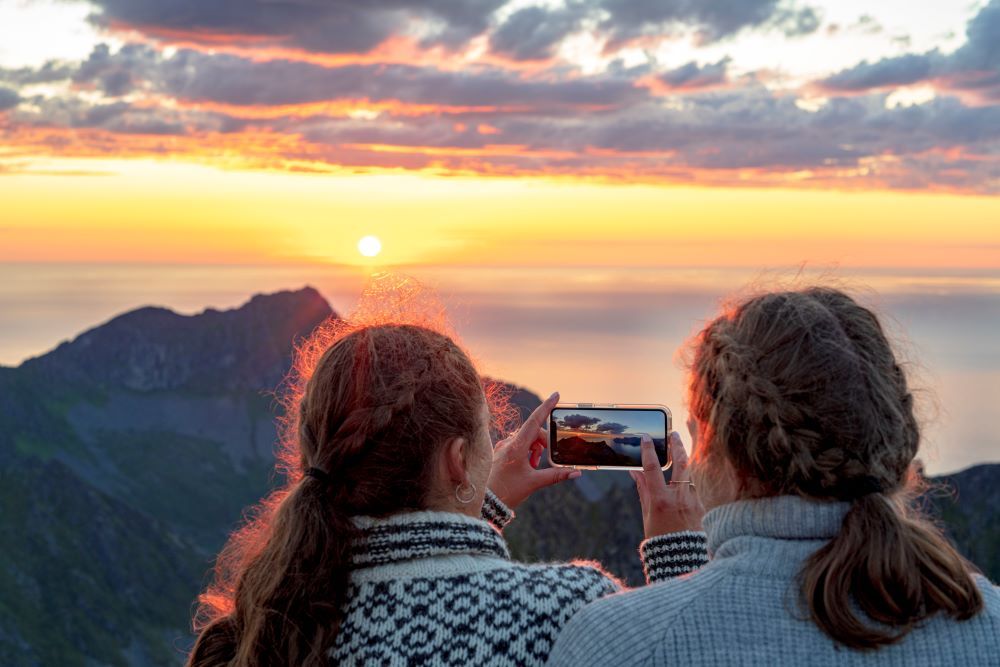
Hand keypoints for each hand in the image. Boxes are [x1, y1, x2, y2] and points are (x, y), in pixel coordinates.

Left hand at [487, 391, 580, 509]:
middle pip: (533, 432)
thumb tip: (576, 472)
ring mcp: (503, 447)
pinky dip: (526, 452)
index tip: (556, 395)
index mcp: (516, 446)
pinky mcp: (500, 453)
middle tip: (544, 460)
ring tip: (533, 466)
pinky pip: (517, 446)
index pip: (535, 421)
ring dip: (535, 449)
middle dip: (544, 443)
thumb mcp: (534, 482)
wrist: (485, 502)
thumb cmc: (507, 491)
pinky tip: (527, 466)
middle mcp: (508, 443)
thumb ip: (556, 475)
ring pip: (526, 439)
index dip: (546, 407)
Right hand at [629, 430, 704, 538]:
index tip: (646, 438)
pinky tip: (681, 487)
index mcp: (661, 501)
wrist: (682, 559)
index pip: (652, 468)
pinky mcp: (702, 506)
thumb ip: (643, 491)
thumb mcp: (647, 515)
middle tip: (673, 434)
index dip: (648, 451)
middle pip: (681, 462)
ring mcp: (694, 501)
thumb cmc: (660, 539)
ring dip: (682, 466)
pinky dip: (686, 485)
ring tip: (677, 457)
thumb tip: (636, 471)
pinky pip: (693, 489)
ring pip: (689, 475)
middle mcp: (680, 498)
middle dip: (677, 445)